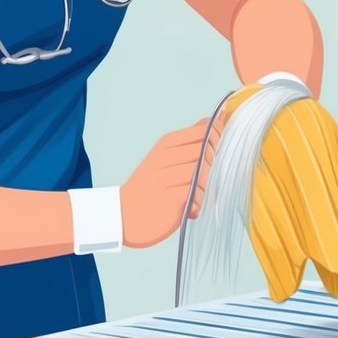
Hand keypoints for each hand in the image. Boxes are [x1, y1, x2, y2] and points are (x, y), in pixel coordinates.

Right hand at [120, 111, 227, 248]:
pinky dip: (199, 203)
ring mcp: (167, 177)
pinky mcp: (172, 198)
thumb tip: (209, 121)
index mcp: (166, 143)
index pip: (203, 131)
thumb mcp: (164, 155)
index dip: (216, 138)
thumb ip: (188, 139)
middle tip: (202, 180)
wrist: (121, 215)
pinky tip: (190, 208)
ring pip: (204, 174)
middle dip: (213, 165)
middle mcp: (166, 157)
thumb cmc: (149, 185)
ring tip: (194, 196)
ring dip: (205, 187)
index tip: (216, 150)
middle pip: (206, 152)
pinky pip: (198, 195)